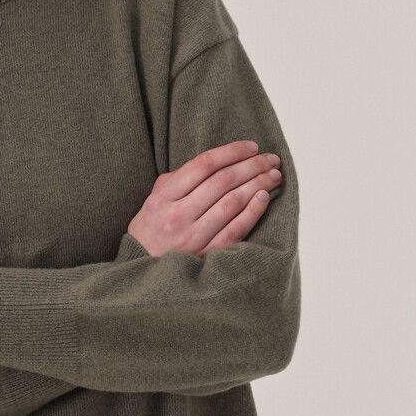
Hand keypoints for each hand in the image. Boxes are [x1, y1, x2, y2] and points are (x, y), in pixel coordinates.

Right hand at [127, 141, 282, 258]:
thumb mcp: (155, 198)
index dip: (232, 152)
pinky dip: (253, 211)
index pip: (203, 164)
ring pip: (232, 202)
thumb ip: (179, 178)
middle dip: (252, 166)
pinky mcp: (206, 255)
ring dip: (258, 184)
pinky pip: (236, 229)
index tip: (252, 147)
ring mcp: (193, 237)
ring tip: (273, 175)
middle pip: (222, 181)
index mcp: (163, 197)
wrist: (141, 268)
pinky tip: (264, 197)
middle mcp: (177, 215)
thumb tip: (218, 162)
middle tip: (271, 159)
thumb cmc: (152, 228)